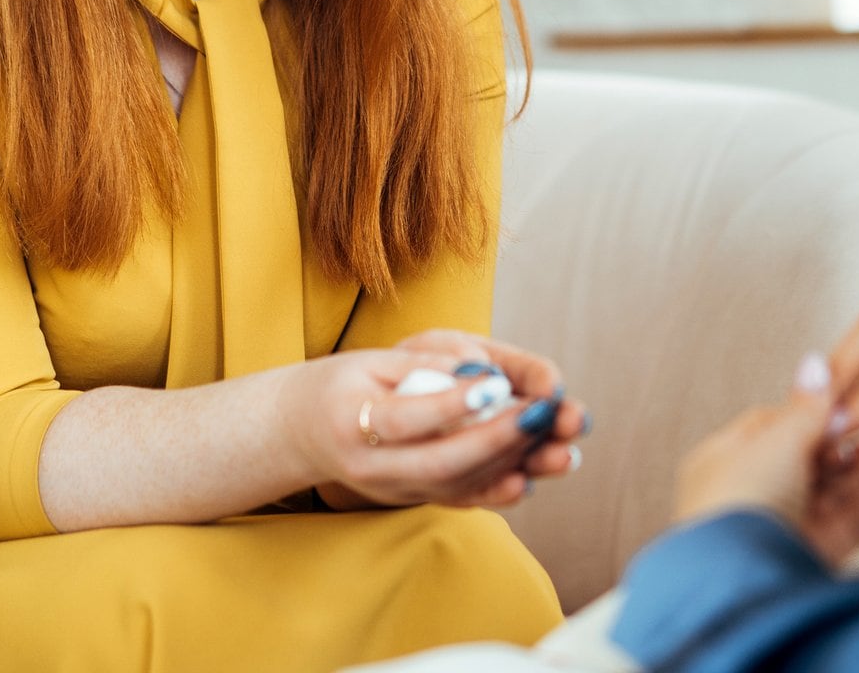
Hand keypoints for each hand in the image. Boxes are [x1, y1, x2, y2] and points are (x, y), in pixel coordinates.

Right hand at [287, 333, 585, 511]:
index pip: (407, 417)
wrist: (303, 433)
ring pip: (455, 485)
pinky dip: (495, 490)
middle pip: (440, 462)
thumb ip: (422, 364)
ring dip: (509, 465)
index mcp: (353, 421)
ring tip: (555, 445)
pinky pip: (457, 499)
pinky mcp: (412, 498)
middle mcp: (373, 467)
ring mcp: (393, 490)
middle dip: (497, 440)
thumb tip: (480, 371)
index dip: (452, 403)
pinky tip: (531, 478)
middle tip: (541, 415)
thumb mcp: (370, 360)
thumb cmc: (342, 384)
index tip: (496, 385)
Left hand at [672, 355, 858, 568]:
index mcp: (723, 462)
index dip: (813, 417)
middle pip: (810, 466)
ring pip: (833, 497)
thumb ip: (806, 408)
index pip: (774, 429)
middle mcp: (749, 499)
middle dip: (851, 449)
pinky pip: (844, 526)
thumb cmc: (735, 509)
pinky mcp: (807, 563)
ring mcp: (778, 533)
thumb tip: (814, 365)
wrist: (739, 582)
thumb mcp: (775, 443)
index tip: (846, 407)